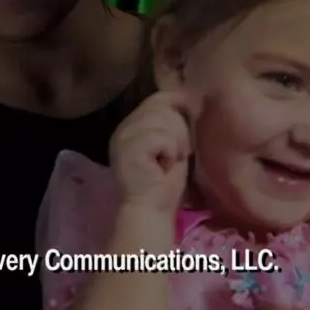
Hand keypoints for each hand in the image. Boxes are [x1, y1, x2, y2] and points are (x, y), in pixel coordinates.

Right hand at [109, 90, 195, 215]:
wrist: (150, 213)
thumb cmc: (164, 184)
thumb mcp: (171, 144)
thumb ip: (172, 120)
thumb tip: (186, 96)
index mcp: (131, 124)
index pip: (160, 97)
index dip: (178, 111)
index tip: (182, 138)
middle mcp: (123, 126)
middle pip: (164, 105)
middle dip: (179, 131)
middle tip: (175, 155)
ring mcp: (124, 137)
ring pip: (165, 120)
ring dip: (177, 143)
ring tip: (169, 161)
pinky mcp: (129, 149)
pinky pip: (164, 137)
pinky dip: (172, 153)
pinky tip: (164, 167)